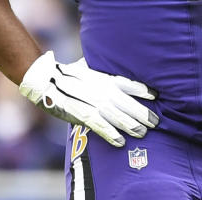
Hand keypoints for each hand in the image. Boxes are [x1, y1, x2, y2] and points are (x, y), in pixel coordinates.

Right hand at [19, 51, 158, 146]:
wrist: (45, 80)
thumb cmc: (69, 72)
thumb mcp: (88, 65)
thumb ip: (102, 67)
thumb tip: (114, 58)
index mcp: (103, 77)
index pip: (127, 83)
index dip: (142, 90)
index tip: (156, 96)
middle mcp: (101, 89)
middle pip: (126, 102)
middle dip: (142, 113)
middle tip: (156, 122)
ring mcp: (92, 102)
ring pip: (116, 115)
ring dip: (130, 125)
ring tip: (143, 133)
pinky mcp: (81, 113)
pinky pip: (99, 125)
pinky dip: (110, 134)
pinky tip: (121, 142)